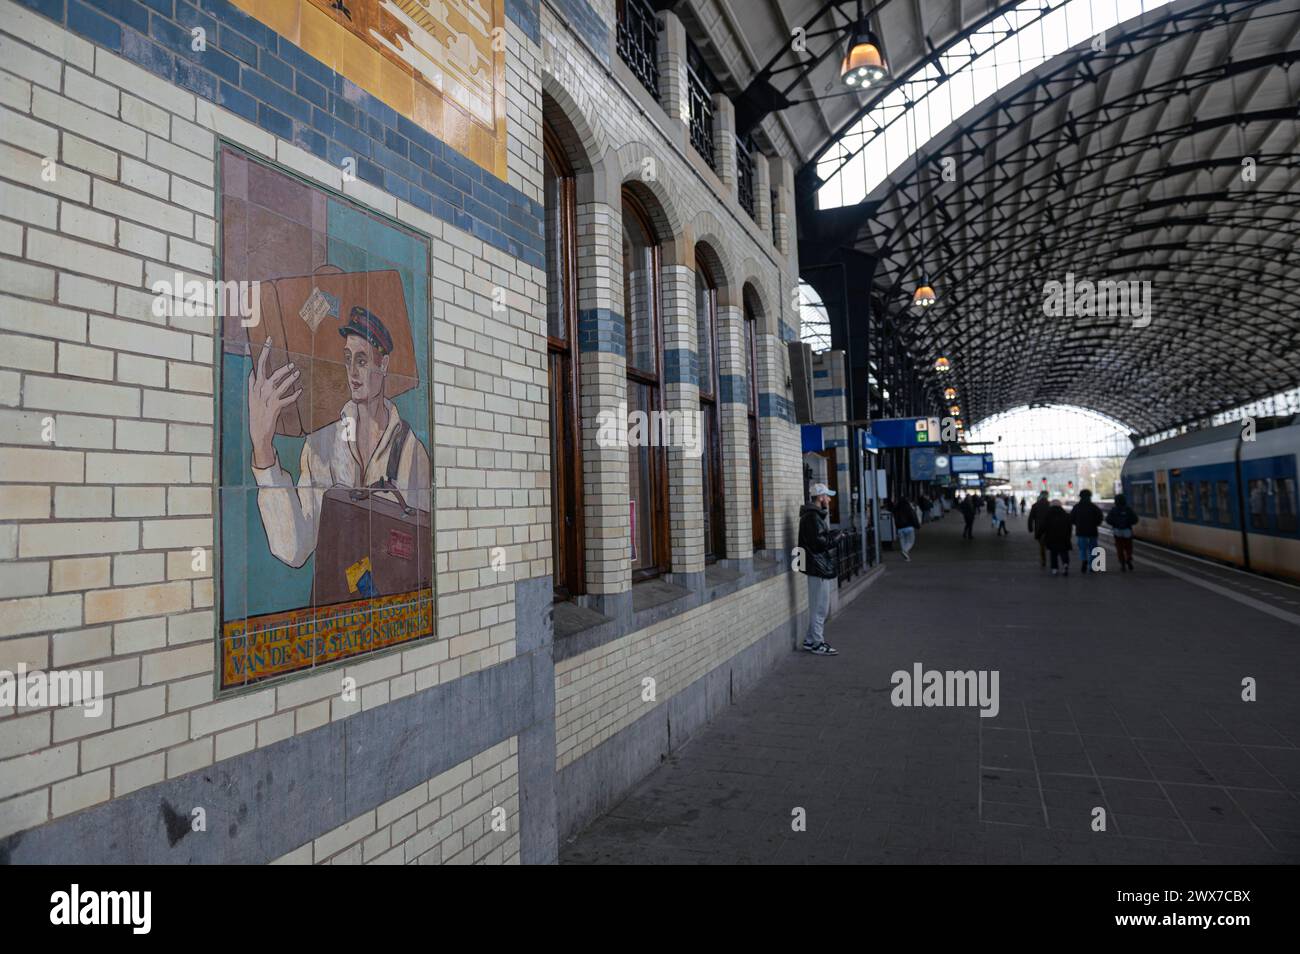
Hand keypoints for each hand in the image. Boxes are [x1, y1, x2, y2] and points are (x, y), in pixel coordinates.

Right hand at [248, 337, 301, 469]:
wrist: (258, 432)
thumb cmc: (256, 414)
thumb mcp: (251, 398)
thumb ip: (252, 384)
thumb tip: (252, 372)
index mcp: (254, 387)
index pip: (258, 365)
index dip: (263, 352)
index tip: (269, 341)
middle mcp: (259, 391)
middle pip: (267, 372)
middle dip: (276, 363)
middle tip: (288, 358)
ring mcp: (266, 399)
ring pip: (279, 384)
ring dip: (289, 378)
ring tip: (297, 372)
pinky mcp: (274, 408)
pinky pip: (286, 399)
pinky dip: (294, 395)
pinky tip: (300, 391)